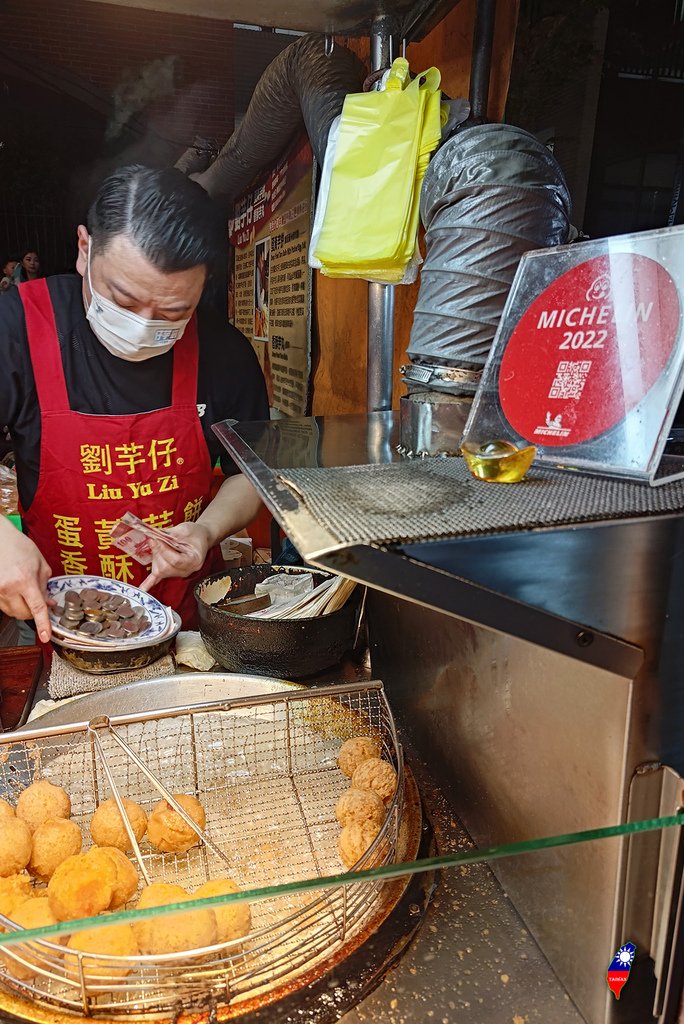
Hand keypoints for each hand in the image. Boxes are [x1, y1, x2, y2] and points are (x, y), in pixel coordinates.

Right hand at [0, 521, 52, 640]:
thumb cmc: (20, 547)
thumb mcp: (41, 565)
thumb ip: (45, 586)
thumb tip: (49, 604)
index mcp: (24, 580)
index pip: (37, 608)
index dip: (43, 624)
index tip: (46, 636)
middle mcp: (8, 587)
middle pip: (24, 614)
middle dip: (35, 612)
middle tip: (40, 601)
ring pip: (14, 612)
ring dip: (23, 608)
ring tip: (26, 591)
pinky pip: (4, 606)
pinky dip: (13, 603)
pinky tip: (17, 592)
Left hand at [139, 521, 211, 592]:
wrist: (200, 537)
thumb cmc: (195, 533)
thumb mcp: (185, 530)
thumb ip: (169, 534)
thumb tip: (152, 536)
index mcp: (194, 560)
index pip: (175, 560)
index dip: (163, 550)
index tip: (155, 539)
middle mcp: (187, 570)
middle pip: (165, 568)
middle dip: (157, 553)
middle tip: (154, 540)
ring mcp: (179, 573)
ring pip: (160, 571)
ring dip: (155, 558)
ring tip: (157, 546)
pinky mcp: (171, 572)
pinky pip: (158, 579)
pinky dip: (149, 583)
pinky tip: (142, 588)